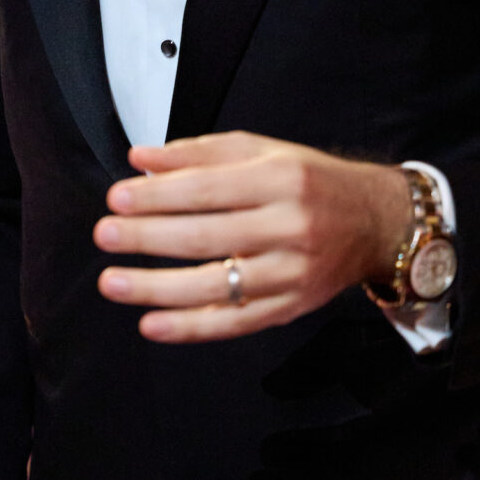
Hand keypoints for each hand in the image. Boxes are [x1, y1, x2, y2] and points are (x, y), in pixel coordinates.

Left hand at [94, 130, 410, 341]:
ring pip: (215, 285)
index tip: (117, 197)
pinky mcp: (290, 308)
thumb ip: (199, 153)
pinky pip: (234, 322)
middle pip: (206, 236)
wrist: (374, 221)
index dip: (157, 195)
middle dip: (147, 237)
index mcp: (279, 179)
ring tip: (113, 282)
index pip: (206, 189)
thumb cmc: (310, 181)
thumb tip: (140, 159)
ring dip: (156, 287)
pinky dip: (190, 327)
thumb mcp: (262, 151)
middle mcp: (288, 226)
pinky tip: (152, 323)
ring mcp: (291, 273)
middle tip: (105, 235)